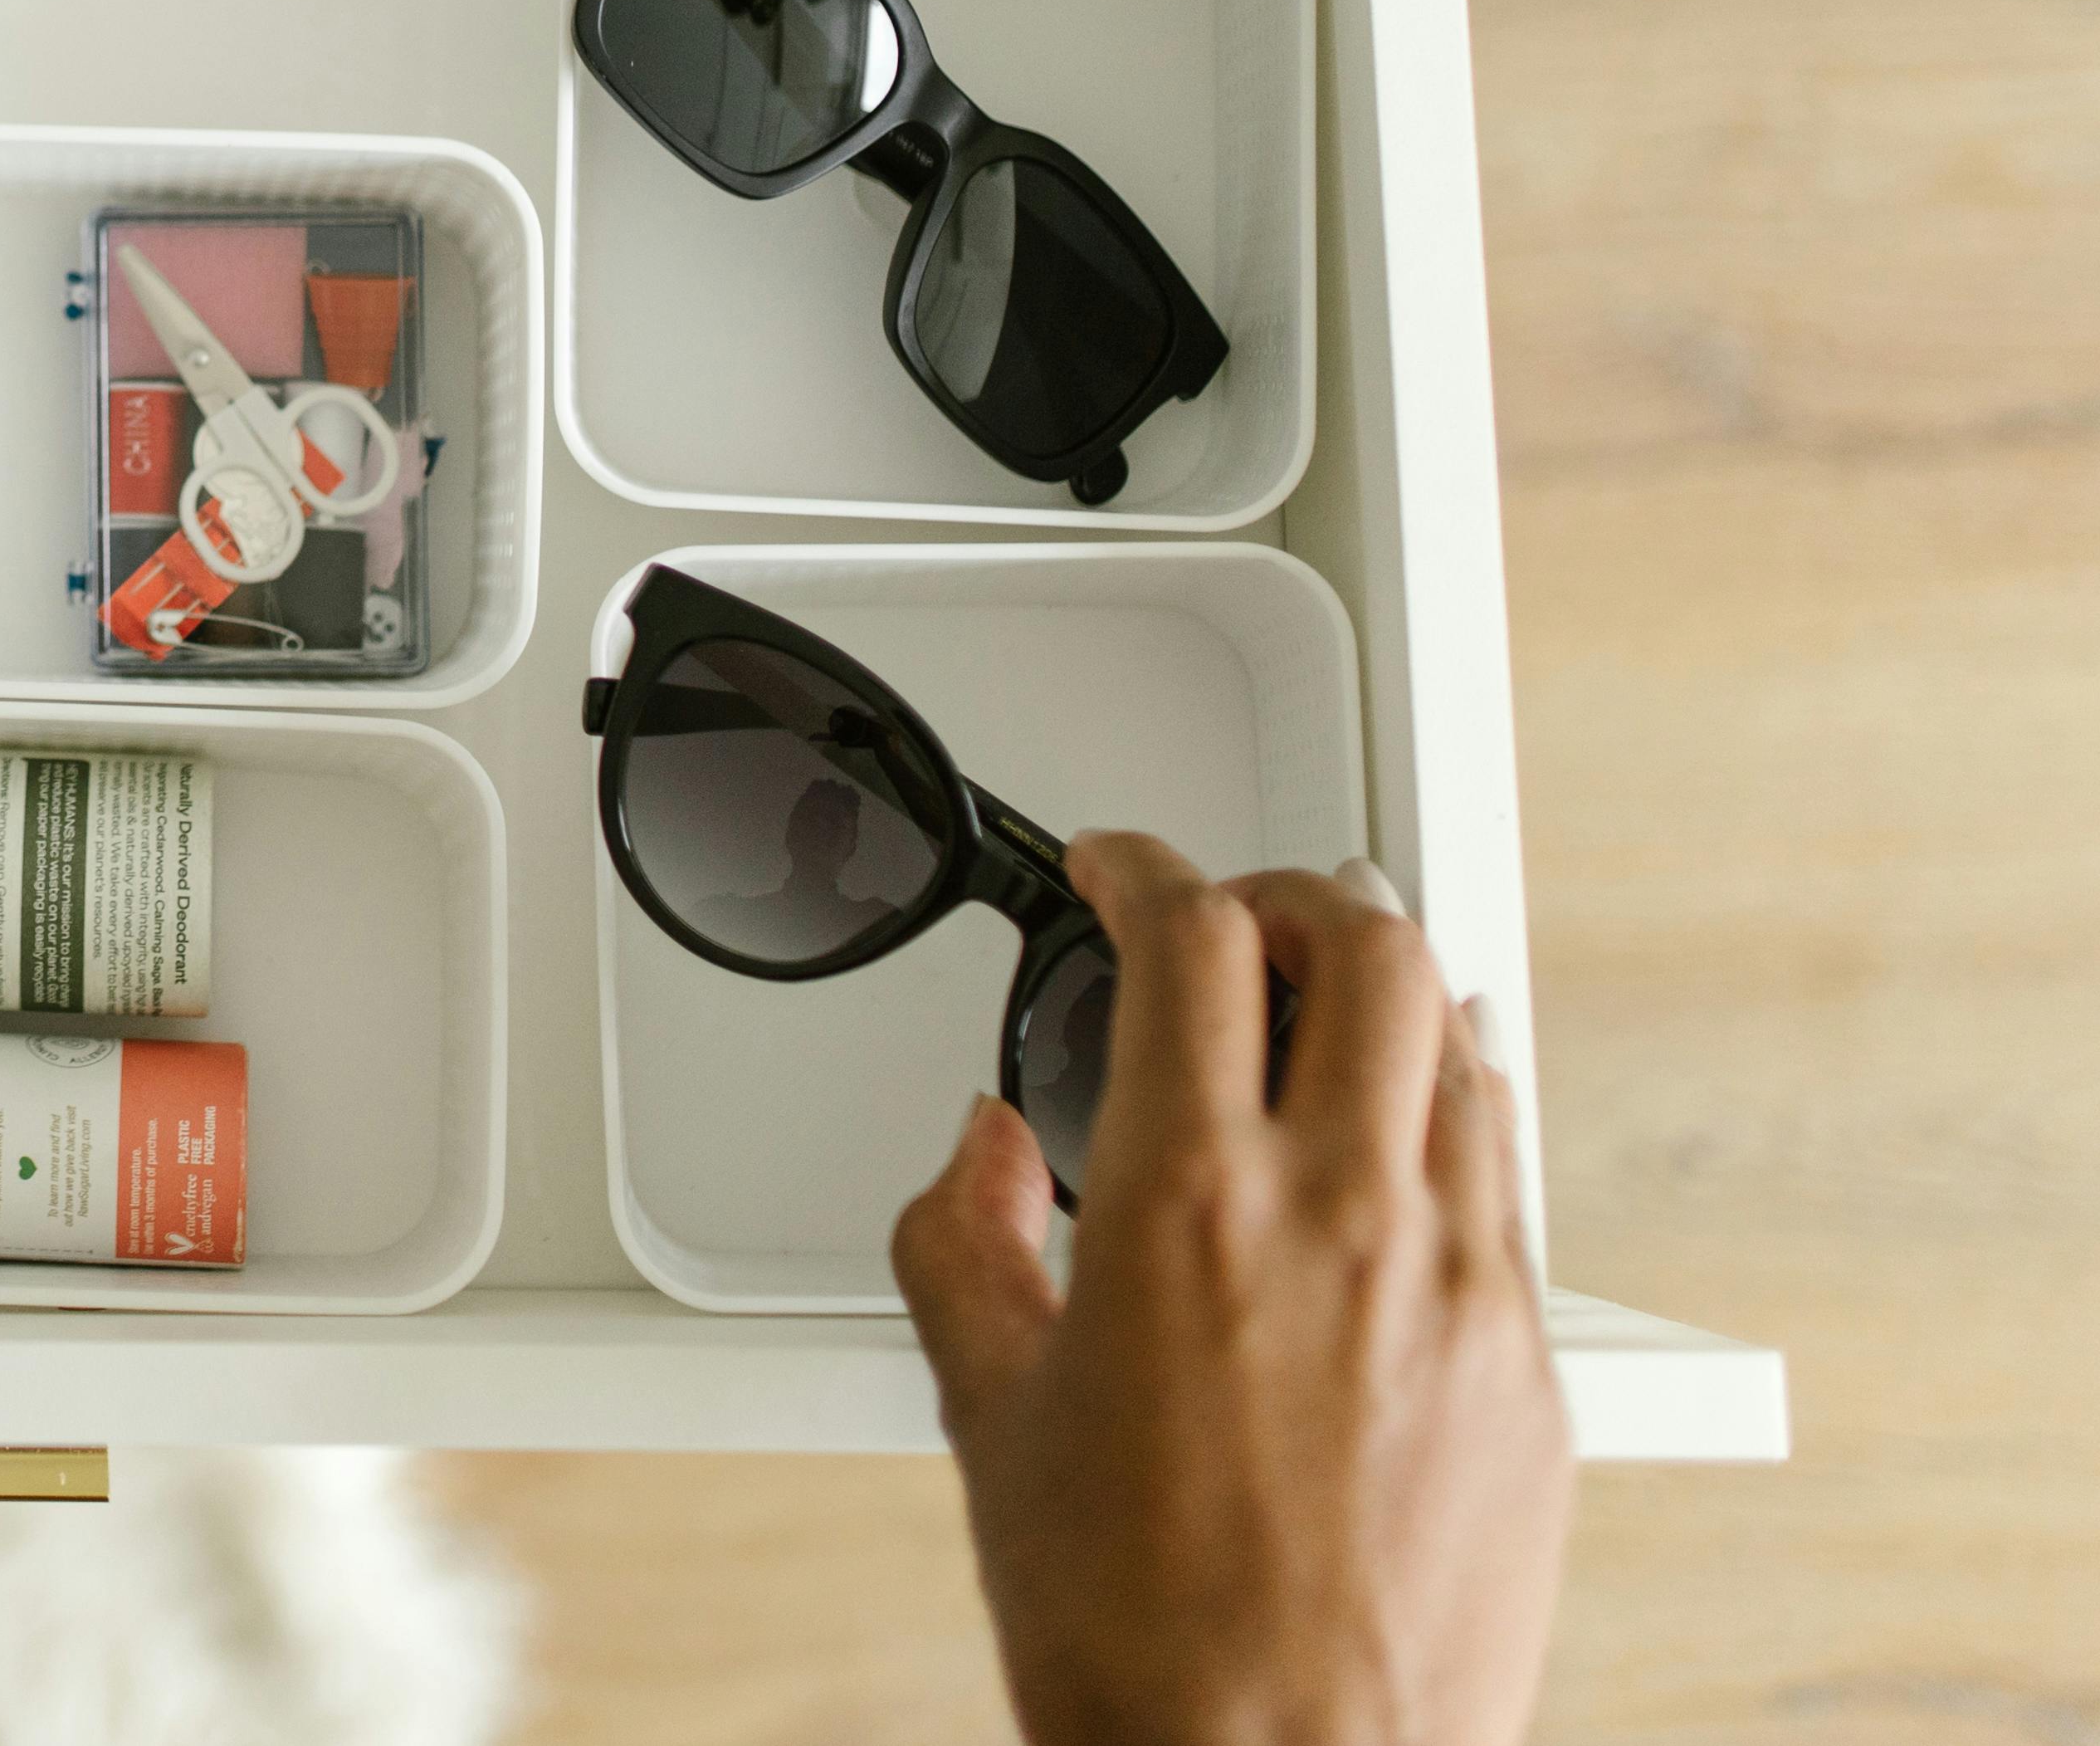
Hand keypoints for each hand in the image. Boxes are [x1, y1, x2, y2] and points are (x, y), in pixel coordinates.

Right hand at [892, 835, 1572, 1745]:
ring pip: (1464, 1046)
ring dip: (1387, 991)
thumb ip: (963, 1238)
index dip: (1144, 865)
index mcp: (1190, 1205)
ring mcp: (1464, 1289)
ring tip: (1329, 1005)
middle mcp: (1347, 1219)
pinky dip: (1454, 1115)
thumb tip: (981, 1154)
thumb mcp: (986, 1409)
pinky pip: (1511, 1182)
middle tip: (1233, 915)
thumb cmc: (1137, 1632)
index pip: (1192, 934)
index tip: (1118, 871)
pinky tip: (1409, 1140)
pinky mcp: (1534, 1371)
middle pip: (1367, 941)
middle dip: (1288, 892)